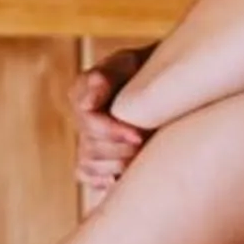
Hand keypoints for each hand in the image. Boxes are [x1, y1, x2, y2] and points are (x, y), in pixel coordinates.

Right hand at [72, 46, 154, 197]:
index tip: (138, 135)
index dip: (113, 132)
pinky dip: (108, 179)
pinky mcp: (95, 161)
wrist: (163, 87)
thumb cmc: (146, 70)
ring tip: (140, 157)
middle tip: (146, 145)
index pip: (88, 122)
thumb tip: (86, 105)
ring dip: (117, 166)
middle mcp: (81, 120)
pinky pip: (91, 179)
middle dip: (121, 150)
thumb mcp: (128, 64)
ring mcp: (86, 142)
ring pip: (90, 166)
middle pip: (90, 149)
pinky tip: (128, 172)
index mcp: (82, 93)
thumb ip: (106, 77)